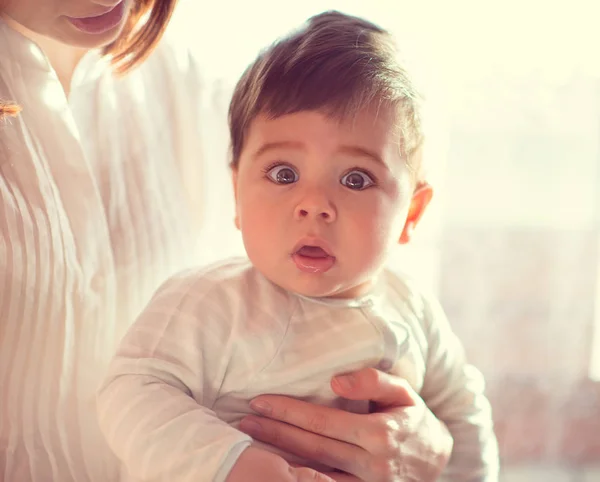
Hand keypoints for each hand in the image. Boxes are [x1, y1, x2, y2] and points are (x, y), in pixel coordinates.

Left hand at [238, 368, 451, 481]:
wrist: (436, 460)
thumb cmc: (413, 419)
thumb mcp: (404, 392)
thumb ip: (374, 381)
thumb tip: (336, 381)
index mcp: (379, 434)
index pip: (322, 421)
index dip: (288, 411)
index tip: (260, 402)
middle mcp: (371, 464)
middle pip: (311, 447)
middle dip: (275, 434)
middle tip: (245, 422)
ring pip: (313, 473)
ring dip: (280, 458)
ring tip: (251, 445)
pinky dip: (300, 477)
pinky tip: (278, 468)